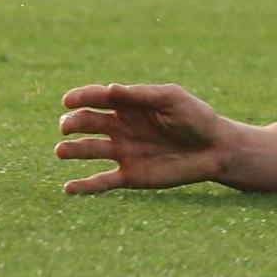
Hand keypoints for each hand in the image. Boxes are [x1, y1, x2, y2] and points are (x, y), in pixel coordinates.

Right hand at [55, 83, 228, 193]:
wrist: (214, 149)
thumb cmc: (195, 117)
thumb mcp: (172, 99)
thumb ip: (143, 95)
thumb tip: (111, 89)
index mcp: (131, 105)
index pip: (99, 98)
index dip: (82, 97)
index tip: (67, 100)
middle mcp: (122, 127)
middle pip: (89, 123)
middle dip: (74, 123)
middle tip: (67, 126)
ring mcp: (123, 151)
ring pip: (89, 150)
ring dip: (72, 150)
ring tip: (62, 151)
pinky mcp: (129, 175)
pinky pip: (101, 182)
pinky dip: (84, 186)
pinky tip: (68, 187)